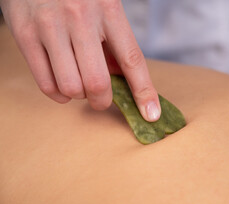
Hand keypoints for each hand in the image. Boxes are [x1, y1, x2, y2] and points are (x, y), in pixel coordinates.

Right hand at [0, 0, 160, 120]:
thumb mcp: (105, 7)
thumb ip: (114, 43)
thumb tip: (122, 81)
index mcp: (108, 9)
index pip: (132, 60)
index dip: (143, 92)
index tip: (151, 114)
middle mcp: (79, 17)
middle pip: (97, 82)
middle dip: (103, 100)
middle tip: (101, 97)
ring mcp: (49, 25)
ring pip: (71, 87)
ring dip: (80, 96)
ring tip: (79, 83)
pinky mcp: (24, 33)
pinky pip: (45, 83)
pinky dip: (59, 94)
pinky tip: (63, 85)